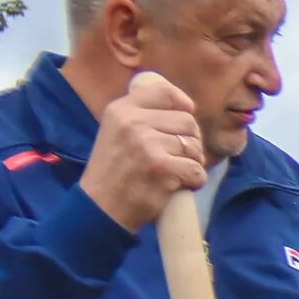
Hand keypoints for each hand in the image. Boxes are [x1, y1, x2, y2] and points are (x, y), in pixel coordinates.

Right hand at [80, 72, 205, 231]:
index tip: (187, 114)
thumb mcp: (117, 130)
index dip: (183, 103)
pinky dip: (195, 180)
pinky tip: (183, 184)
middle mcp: (133, 122)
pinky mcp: (161, 168)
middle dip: (191, 140)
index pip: (164, 91)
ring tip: (178, 172)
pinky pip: (197, 169)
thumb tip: (182, 105)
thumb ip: (142, 115)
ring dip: (194, 161)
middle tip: (181, 156)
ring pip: (194, 146)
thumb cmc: (115, 170)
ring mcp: (147, 144)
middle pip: (187, 121)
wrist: (101, 206)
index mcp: (122, 109)